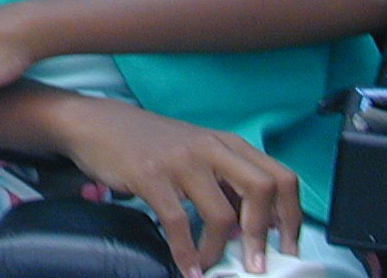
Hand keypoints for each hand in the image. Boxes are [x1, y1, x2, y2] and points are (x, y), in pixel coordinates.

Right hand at [52, 97, 300, 277]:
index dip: (292, 216)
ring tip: (212, 266)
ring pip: (222, 214)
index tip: (288, 247)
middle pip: (262, 189)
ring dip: (220, 251)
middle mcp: (210, 148)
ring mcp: (180, 161)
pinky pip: (179, 223)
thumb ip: (223, 181)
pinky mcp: (151, 176)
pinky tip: (188, 268)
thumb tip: (251, 229)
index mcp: (227, 143)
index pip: (280, 176)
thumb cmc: (147, 143)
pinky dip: (187, 253)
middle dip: (264, 235)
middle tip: (257, 264)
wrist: (95, 123)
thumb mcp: (194, 152)